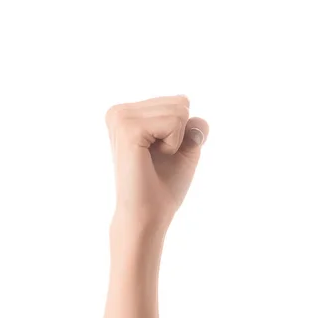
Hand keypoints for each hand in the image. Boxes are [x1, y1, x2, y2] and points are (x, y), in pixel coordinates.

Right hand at [105, 95, 208, 244]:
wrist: (147, 215)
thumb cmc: (162, 187)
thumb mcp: (184, 149)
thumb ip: (194, 127)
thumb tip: (198, 118)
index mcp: (127, 113)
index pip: (178, 101)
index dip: (181, 132)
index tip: (160, 153)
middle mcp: (119, 111)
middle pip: (180, 102)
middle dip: (180, 133)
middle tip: (157, 158)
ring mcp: (121, 118)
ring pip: (178, 110)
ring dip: (176, 140)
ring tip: (153, 159)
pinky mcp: (128, 129)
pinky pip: (174, 121)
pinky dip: (174, 144)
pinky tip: (152, 158)